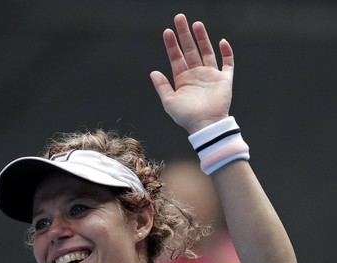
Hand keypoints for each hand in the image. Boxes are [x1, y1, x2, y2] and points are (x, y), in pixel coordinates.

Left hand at [150, 14, 233, 134]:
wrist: (205, 125)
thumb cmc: (186, 117)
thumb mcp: (169, 102)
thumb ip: (162, 86)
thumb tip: (153, 72)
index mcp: (182, 79)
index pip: (176, 57)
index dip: (171, 44)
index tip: (167, 32)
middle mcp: (196, 74)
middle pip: (190, 49)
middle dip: (184, 34)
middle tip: (180, 18)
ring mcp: (210, 75)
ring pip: (206, 51)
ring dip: (202, 38)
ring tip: (196, 24)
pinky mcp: (224, 79)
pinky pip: (227, 63)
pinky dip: (226, 52)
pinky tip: (222, 41)